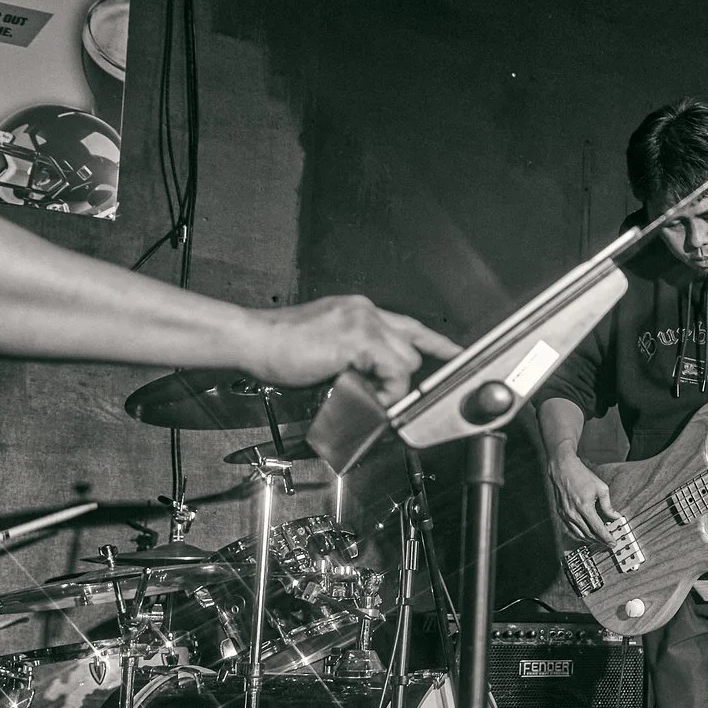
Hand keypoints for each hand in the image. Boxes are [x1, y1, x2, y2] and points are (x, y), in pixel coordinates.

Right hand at [245, 296, 462, 400]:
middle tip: (380, 396)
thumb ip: (355, 358)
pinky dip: (386, 389)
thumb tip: (371, 382)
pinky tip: (366, 394)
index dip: (435, 342)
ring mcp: (364, 322)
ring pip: (407, 360)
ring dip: (392, 386)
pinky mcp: (359, 338)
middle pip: (412, 348)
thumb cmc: (279, 346)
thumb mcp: (327, 348)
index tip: (455, 352)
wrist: (252, 339)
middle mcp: (366, 312)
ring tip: (365, 395)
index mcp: (359, 311)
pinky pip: (394, 370)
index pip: (408, 325)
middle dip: (402, 377)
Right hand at [550, 453, 620, 542]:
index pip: (598, 529)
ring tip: (600, 540)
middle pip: (589, 534)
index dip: (606, 538)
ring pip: (579, 534)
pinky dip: (580, 534)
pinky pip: (571, 529)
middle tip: (609, 543)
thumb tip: (615, 517)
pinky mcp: (561, 514)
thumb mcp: (601, 489)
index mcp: (584, 507)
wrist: (563, 469)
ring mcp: (565, 514)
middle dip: (600, 541)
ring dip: (590, 540)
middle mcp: (573, 513)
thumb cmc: (582, 476)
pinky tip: (588, 534)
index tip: (613, 543)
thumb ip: (608, 506)